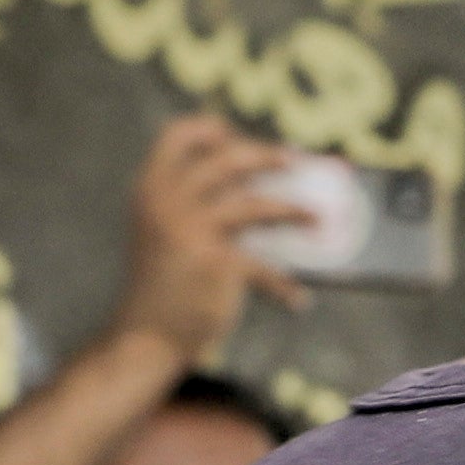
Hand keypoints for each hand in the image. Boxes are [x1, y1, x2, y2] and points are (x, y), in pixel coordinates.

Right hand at [110, 111, 309, 362]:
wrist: (146, 335)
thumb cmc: (163, 285)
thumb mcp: (165, 232)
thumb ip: (192, 203)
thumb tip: (254, 184)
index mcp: (151, 188)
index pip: (176, 135)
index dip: (209, 129)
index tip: (237, 134)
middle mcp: (167, 201)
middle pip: (227, 159)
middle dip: (268, 156)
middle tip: (297, 162)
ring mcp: (190, 229)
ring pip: (256, 204)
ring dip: (295, 211)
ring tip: (318, 219)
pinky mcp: (215, 262)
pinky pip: (264, 266)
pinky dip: (284, 285)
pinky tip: (298, 299)